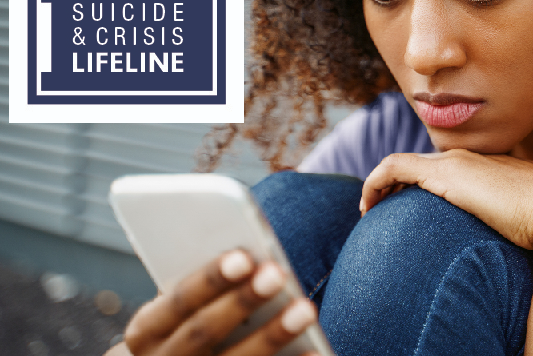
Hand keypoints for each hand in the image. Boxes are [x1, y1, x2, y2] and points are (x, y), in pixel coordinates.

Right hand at [116, 250, 318, 355]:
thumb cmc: (185, 328)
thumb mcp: (178, 311)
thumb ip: (203, 289)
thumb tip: (250, 257)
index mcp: (147, 332)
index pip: (178, 301)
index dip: (210, 279)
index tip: (244, 257)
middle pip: (204, 333)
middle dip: (242, 302)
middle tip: (277, 273)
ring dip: (272, 336)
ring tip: (306, 308)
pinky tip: (315, 352)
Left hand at [360, 149, 532, 251]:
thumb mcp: (532, 224)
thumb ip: (519, 226)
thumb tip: (519, 249)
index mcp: (491, 169)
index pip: (447, 170)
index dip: (424, 187)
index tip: (411, 211)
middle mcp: (470, 160)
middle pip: (422, 165)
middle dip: (398, 186)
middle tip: (381, 210)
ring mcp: (456, 162)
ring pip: (402, 164)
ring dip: (382, 185)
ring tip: (370, 209)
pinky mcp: (443, 172)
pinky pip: (393, 167)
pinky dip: (375, 182)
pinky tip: (368, 206)